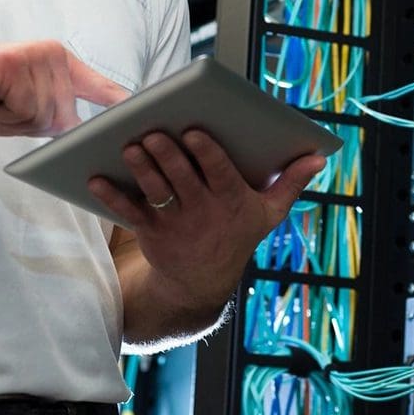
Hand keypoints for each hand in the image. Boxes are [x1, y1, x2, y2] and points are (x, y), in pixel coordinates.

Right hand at [0, 39, 128, 135]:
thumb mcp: (26, 111)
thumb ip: (55, 117)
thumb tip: (80, 130)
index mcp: (59, 62)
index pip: (99, 85)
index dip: (120, 101)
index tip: (145, 113)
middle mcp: (53, 54)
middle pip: (65, 115)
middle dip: (33, 123)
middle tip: (3, 105)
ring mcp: (36, 56)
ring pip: (46, 115)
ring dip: (17, 118)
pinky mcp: (16, 63)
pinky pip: (25, 108)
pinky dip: (5, 112)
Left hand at [88, 130, 325, 309]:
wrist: (201, 283)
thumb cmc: (237, 234)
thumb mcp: (269, 213)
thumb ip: (291, 182)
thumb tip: (319, 156)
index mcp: (232, 200)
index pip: (219, 173)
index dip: (206, 154)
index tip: (194, 131)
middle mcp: (202, 212)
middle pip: (182, 179)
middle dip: (167, 156)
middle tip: (152, 133)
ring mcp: (174, 224)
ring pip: (155, 193)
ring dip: (140, 170)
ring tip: (129, 147)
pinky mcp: (149, 232)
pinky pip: (128, 212)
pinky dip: (110, 196)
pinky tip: (94, 178)